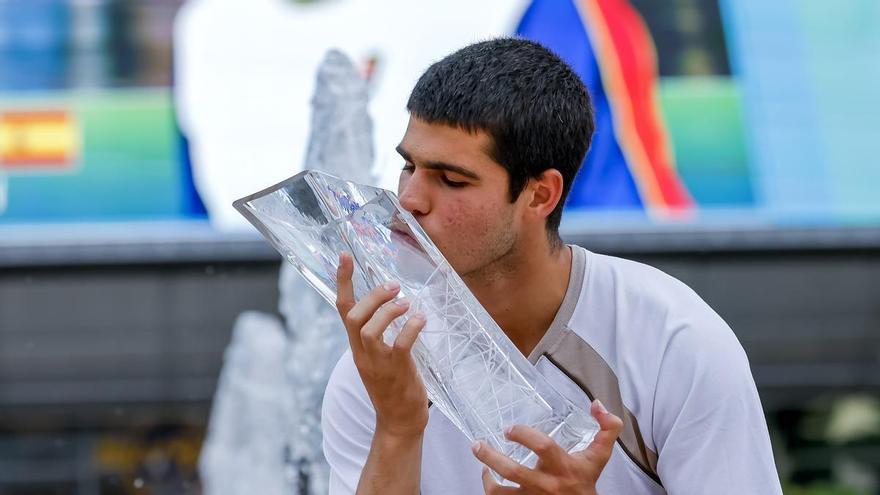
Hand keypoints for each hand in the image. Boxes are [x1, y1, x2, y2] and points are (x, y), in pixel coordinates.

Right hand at [335, 252, 428, 437]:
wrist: (399, 422)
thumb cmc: (393, 386)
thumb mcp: (379, 357)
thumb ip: (380, 333)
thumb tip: (393, 304)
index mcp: (357, 346)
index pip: (342, 309)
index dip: (343, 281)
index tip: (344, 256)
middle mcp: (362, 353)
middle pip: (353, 317)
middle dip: (372, 296)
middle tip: (394, 286)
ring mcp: (377, 363)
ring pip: (370, 329)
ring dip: (389, 311)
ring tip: (407, 303)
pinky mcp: (396, 371)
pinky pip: (400, 344)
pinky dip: (410, 328)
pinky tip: (421, 318)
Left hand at [473, 400, 623, 494]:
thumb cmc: (586, 481)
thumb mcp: (600, 455)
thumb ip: (607, 428)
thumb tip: (596, 403)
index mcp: (563, 467)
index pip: (543, 446)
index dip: (524, 434)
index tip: (509, 428)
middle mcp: (546, 485)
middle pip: (512, 471)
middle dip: (491, 456)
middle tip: (478, 443)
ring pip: (501, 492)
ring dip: (486, 478)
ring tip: (480, 459)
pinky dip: (489, 489)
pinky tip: (487, 478)